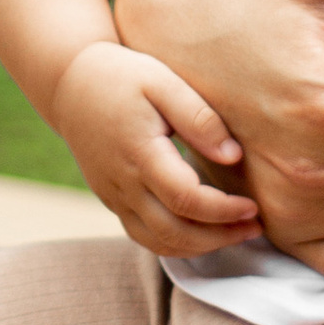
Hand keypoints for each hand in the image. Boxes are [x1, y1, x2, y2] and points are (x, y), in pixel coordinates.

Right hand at [51, 42, 262, 259]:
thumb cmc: (122, 77)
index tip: (252, 207)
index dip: (223, 211)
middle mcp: (123, 183)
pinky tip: (203, 233)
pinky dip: (175, 244)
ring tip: (235, 234)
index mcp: (140, 153)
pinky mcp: (111, 200)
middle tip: (254, 227)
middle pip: (173, 232)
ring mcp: (114, 196)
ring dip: (200, 247)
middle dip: (219, 237)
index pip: (186, 199)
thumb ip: (199, 118)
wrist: (69, 85)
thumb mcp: (163, 81)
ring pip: (157, 242)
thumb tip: (233, 156)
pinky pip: (143, 235)